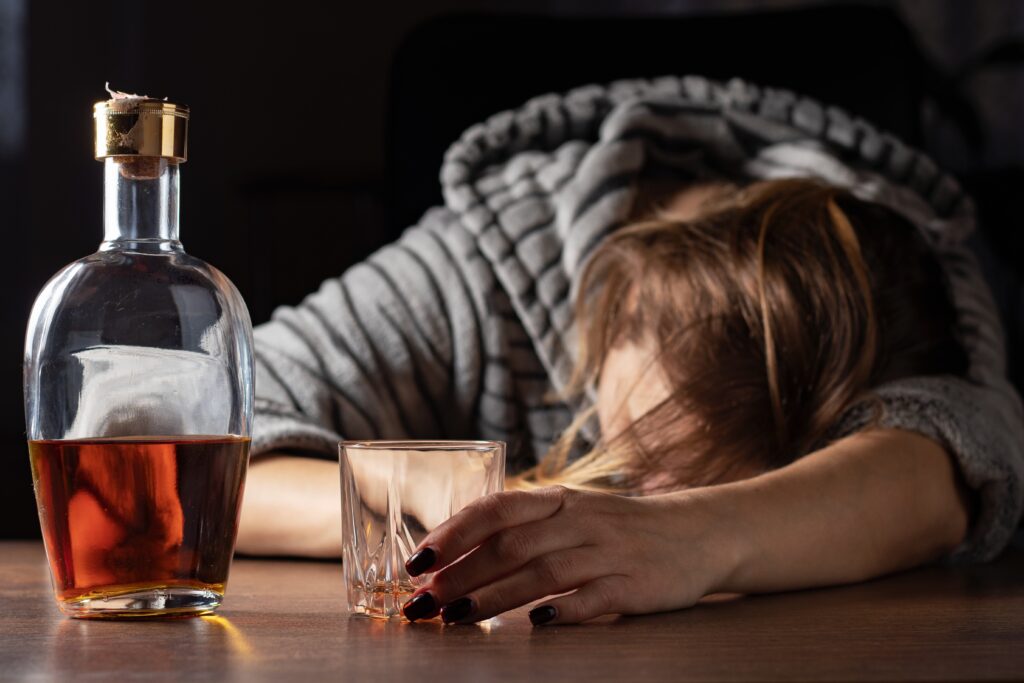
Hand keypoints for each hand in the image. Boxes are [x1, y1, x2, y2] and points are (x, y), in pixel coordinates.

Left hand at [399, 486, 736, 624]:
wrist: (696, 534)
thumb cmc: (617, 528)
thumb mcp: (571, 512)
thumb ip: (522, 527)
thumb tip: (451, 552)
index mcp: (559, 500)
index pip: (497, 508)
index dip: (454, 532)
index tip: (417, 559)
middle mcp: (580, 520)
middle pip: (510, 545)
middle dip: (459, 574)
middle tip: (422, 601)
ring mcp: (608, 553)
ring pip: (542, 572)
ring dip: (494, 597)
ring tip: (456, 618)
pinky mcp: (634, 585)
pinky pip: (593, 598)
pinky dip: (561, 611)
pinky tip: (533, 626)